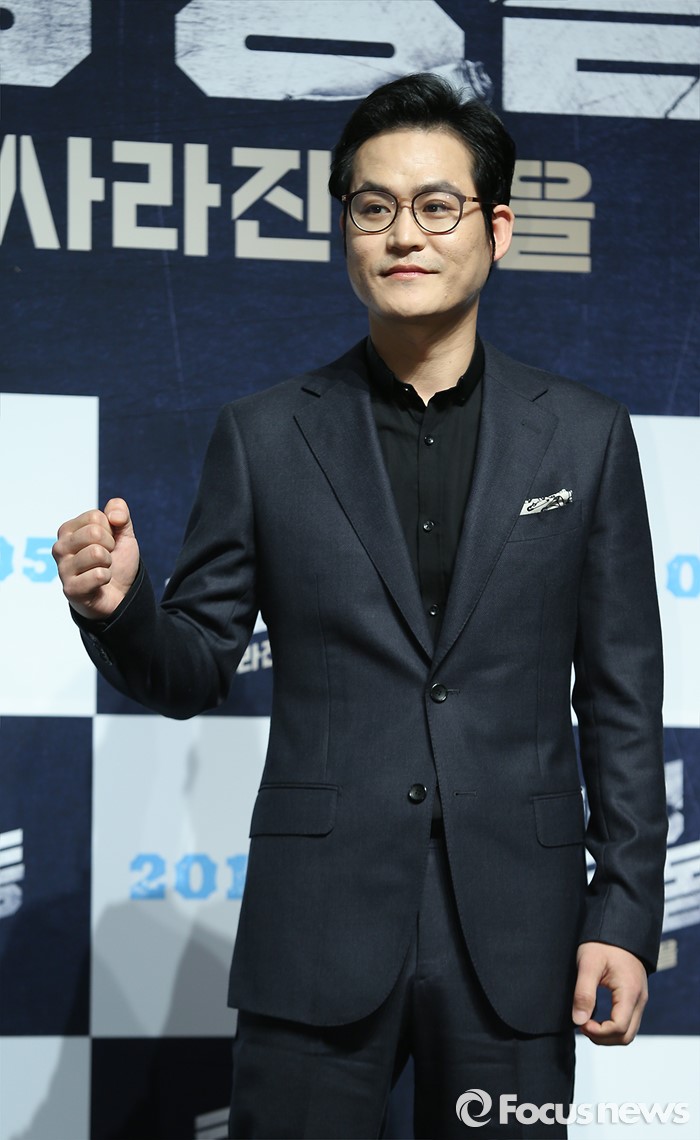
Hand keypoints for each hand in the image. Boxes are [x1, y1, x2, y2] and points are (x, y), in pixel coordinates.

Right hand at [53, 497, 139, 620]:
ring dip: (108, 563)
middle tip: (106, 558)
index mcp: (68, 530)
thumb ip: (120, 512)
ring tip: (102, 569)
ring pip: (97, 553)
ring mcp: (62, 569)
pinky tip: (100, 584)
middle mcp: (59, 547)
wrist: (120, 593)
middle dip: (110, 546)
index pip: (95, 517)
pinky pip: (98, 575)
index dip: (110, 530)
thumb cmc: (116, 561)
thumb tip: (114, 516)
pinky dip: (107, 578)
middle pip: (94, 533)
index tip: (107, 543)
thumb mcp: (123, 532)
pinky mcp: (70, 589)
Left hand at [572, 941, 647, 1044]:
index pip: (619, 1028)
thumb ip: (584, 993)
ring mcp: (640, 999)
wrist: (619, 926)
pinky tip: (595, 1017)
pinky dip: (612, 1026)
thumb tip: (578, 1021)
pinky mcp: (635, 997)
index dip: (598, 1032)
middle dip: (603, 1037)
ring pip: (628, 1031)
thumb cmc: (602, 942)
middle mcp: (640, 999)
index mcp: (630, 992)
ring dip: (607, 1034)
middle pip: (626, 1036)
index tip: (581, 1022)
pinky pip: (628, 1021)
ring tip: (586, 1021)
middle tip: (582, 1025)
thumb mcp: (588, 964)